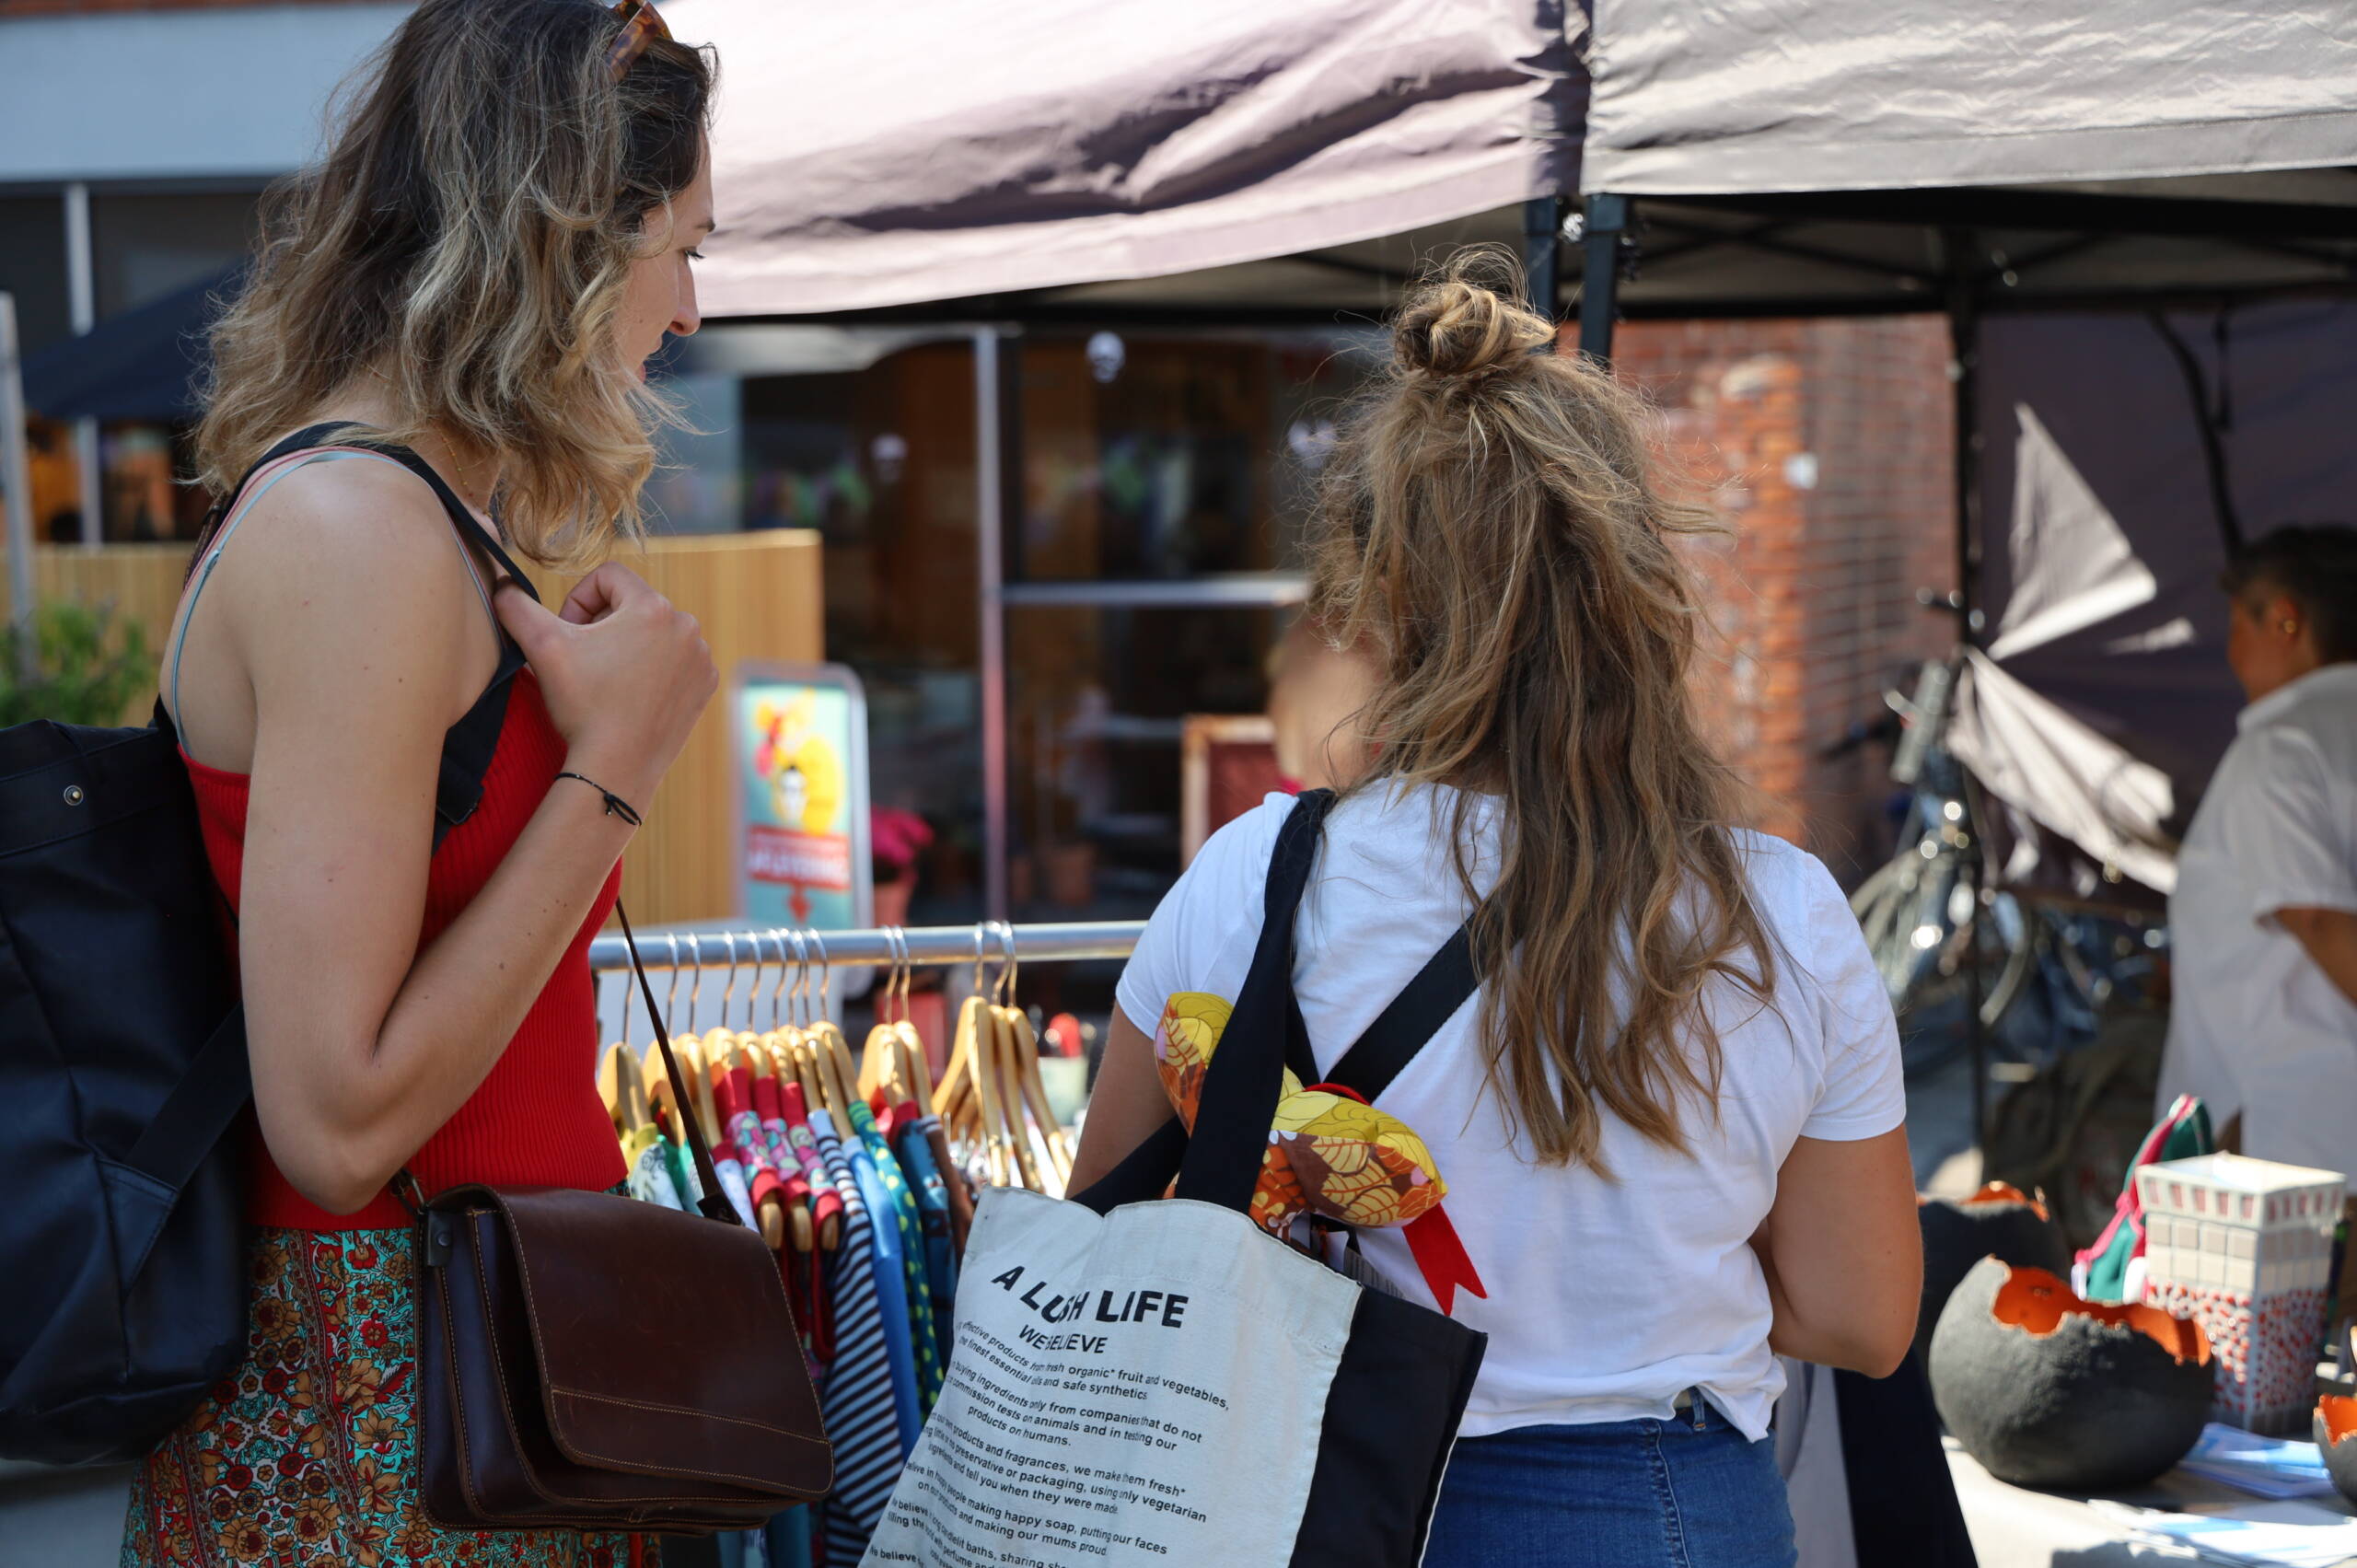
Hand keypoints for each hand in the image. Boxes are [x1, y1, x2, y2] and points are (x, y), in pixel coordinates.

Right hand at [494, 565, 716, 807]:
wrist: (616, 767)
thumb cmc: (583, 706)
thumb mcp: (542, 646)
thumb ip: (517, 606)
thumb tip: (502, 584)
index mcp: (654, 607)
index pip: (608, 577)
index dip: (579, 600)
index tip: (570, 634)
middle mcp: (687, 627)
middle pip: (633, 604)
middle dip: (604, 625)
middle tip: (585, 661)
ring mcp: (700, 658)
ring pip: (654, 632)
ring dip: (628, 646)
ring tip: (608, 679)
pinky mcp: (704, 685)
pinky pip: (674, 660)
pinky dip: (653, 670)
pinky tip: (632, 695)